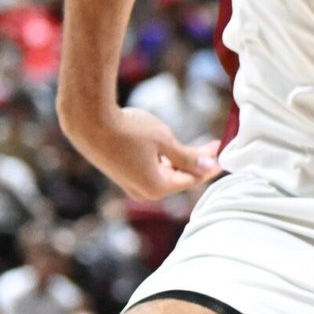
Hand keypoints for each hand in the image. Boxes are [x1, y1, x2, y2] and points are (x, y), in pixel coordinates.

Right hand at [67, 106, 221, 200]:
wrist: (90, 122)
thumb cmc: (129, 130)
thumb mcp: (164, 140)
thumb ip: (186, 156)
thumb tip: (207, 167)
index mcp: (156, 188)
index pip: (191, 180)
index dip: (209, 167)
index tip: (223, 157)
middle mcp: (143, 191)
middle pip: (179, 178)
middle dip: (198, 162)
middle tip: (215, 145)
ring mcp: (131, 183)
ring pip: (166, 173)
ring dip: (183, 160)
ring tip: (201, 145)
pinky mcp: (123, 173)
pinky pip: (152, 170)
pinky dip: (166, 160)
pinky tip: (175, 149)